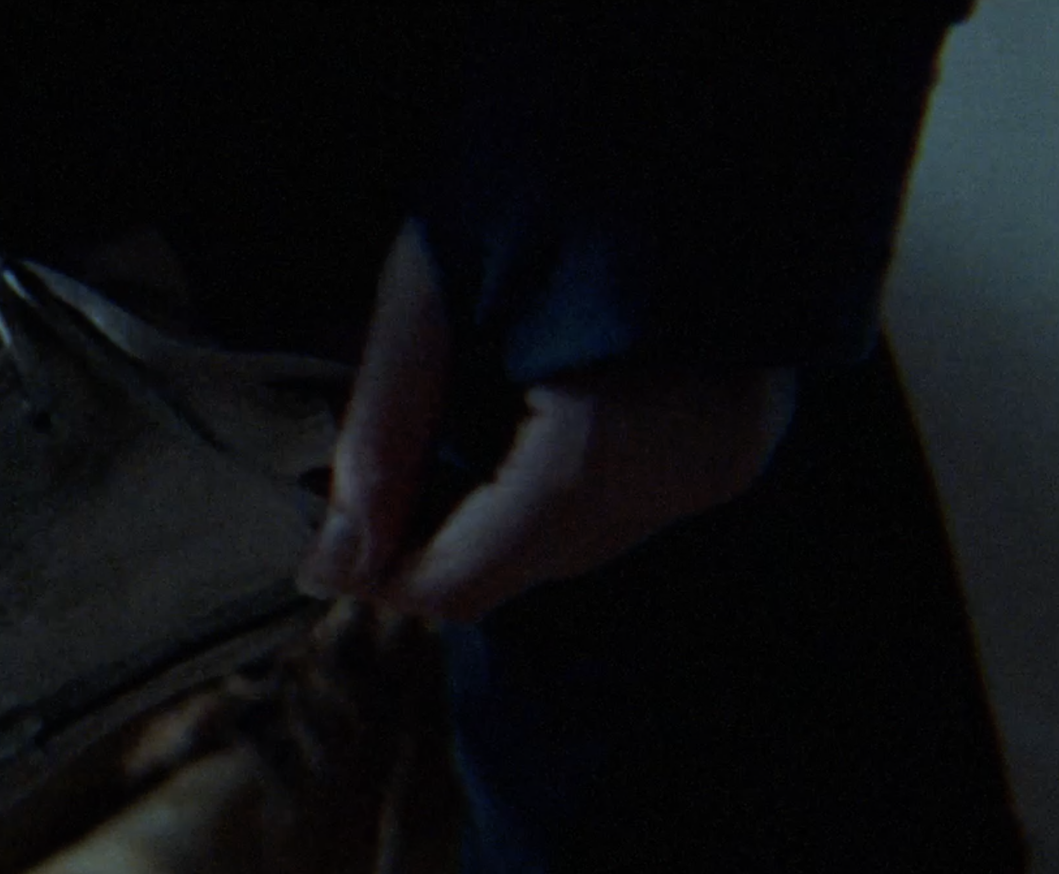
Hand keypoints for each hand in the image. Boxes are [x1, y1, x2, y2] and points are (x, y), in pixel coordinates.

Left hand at [300, 225, 799, 621]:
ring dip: (491, 518)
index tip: (317, 546)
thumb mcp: (430, 295)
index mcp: (601, 449)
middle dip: (432, 542)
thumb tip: (333, 558)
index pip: (463, 583)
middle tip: (363, 486)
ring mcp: (722, 464)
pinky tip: (510, 420)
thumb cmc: (548, 178)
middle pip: (519, 574)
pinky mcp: (741, 441)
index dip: (378, 575)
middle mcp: (677, 478)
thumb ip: (383, 434)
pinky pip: (624, 505)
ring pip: (572, 548)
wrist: (700, 105)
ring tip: (435, 442)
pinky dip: (552, 487)